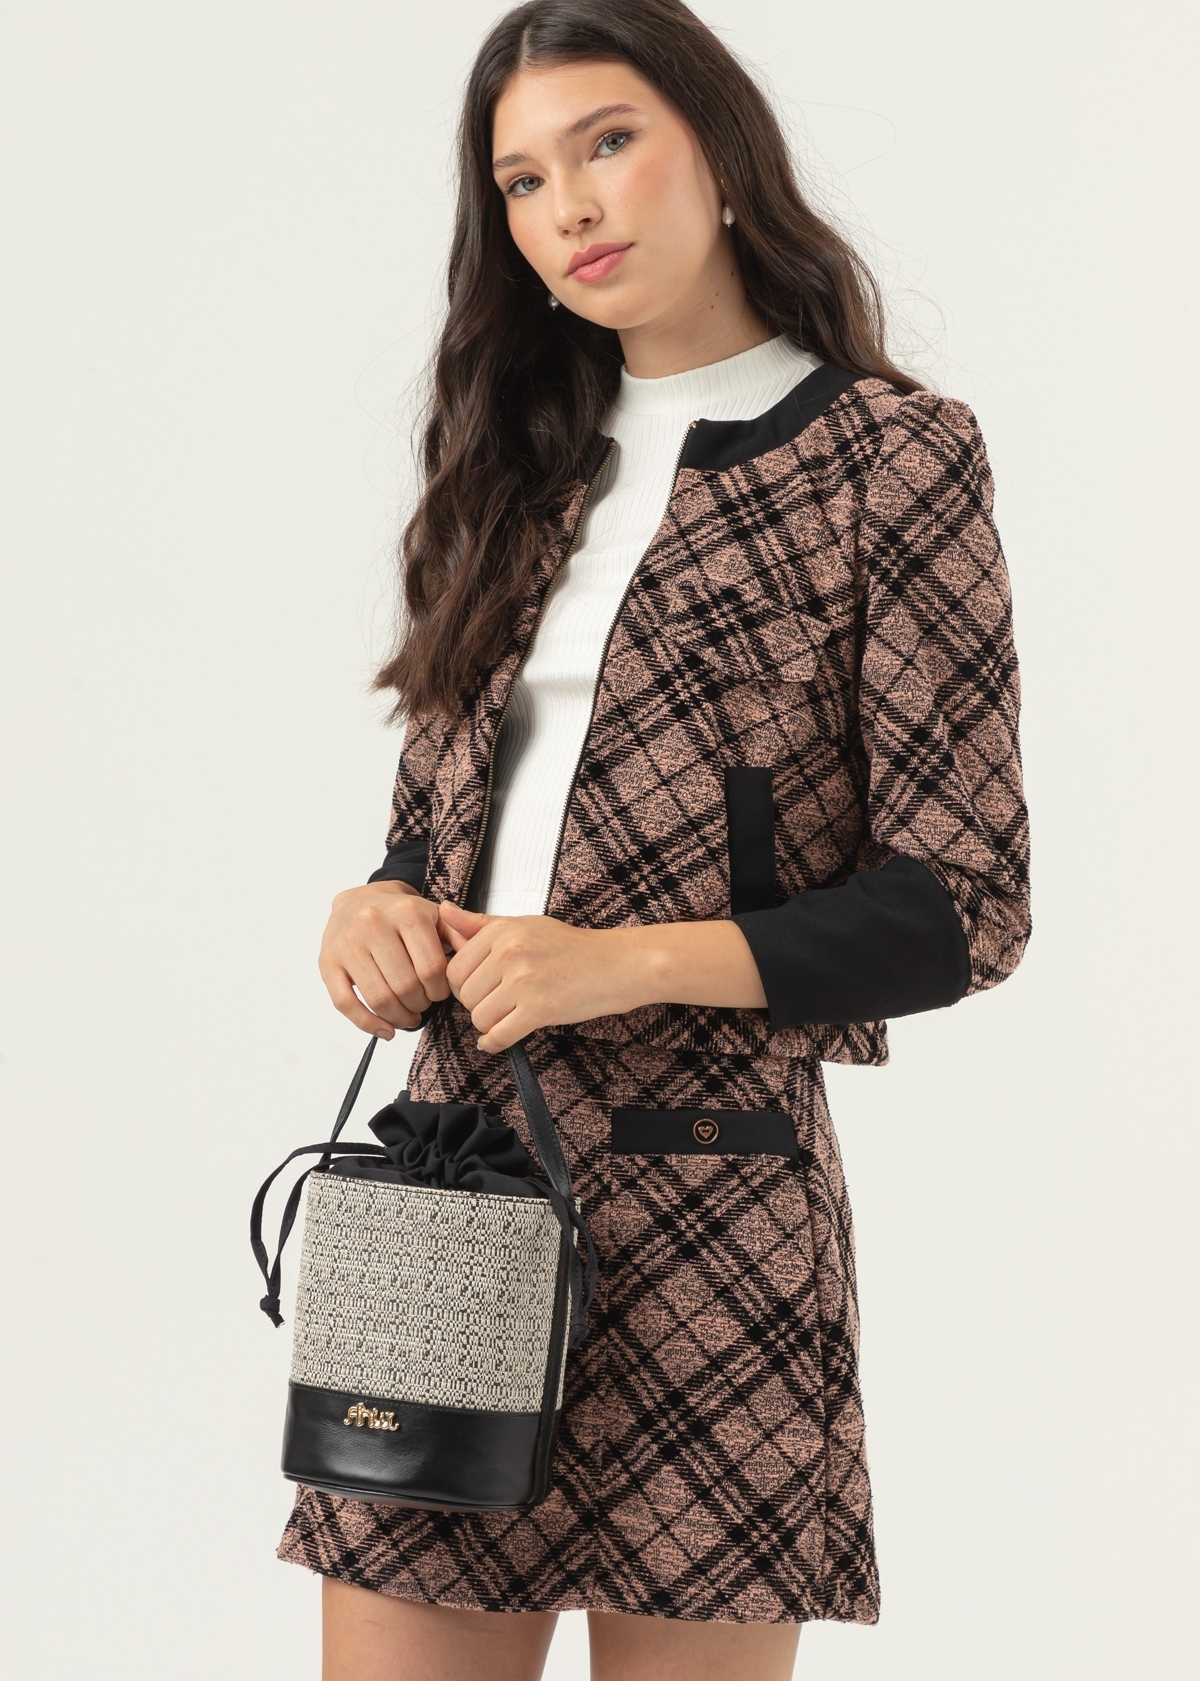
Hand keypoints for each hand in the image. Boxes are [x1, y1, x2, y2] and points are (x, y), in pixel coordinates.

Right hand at [319, 881, 450, 1037]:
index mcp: (406, 912)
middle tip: (423, 1004)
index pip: (431, 969)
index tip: (440, 993)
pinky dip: (368, 1024)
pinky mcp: (327, 962)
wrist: (359, 901)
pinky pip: (345, 1003)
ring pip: (379, 998)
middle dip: (420, 1005)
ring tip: (408, 1016)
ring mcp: (347, 943)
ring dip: (399, 1017)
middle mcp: (373, 924)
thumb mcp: (435, 917)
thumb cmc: (401, 916)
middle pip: (405, 986)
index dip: (440, 991)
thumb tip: (474, 955)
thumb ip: (461, 934)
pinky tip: (385, 1030)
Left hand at [438, 901, 767, 1052]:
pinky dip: (494, 1043)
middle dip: (477, 1005)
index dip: (464, 985)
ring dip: (489, 1024)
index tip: (482, 988)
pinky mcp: (540, 1009)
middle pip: (464, 995)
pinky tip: (500, 1039)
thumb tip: (442, 912)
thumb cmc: (571, 946)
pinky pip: (498, 1036)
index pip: (454, 968)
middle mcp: (510, 952)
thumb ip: (480, 925)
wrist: (618, 964)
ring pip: (479, 1018)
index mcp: (502, 930)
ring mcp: (524, 981)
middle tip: (498, 1004)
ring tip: (507, 1017)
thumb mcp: (524, 926)